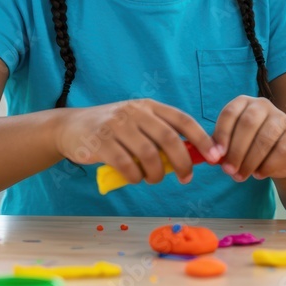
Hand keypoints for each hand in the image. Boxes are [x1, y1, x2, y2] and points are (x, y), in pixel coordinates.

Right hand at [54, 99, 220, 185]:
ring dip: (156, 173)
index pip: (183, 120)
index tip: (215, 156)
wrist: (70, 128)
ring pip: (148, 154)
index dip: (202, 139)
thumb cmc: (112, 130)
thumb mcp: (137, 123)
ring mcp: (116, 125)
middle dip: (183, 161)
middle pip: (169, 139)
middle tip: (186, 177)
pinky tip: (135, 178)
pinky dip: (135, 176)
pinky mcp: (100, 142)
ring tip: (153, 179)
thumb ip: (159, 135)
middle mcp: (135, 112)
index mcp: (149, 106)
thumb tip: (190, 157)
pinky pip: (126, 164)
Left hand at [213, 96, 285, 180]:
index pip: (230, 113)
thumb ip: (222, 147)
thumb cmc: (250, 145)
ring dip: (250, 161)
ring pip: (265, 138)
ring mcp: (281, 118)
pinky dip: (267, 166)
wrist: (282, 153)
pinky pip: (281, 150)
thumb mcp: (234, 142)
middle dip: (236, 150)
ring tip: (240, 176)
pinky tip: (259, 174)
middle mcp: (263, 105)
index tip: (217, 155)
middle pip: (248, 123)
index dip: (222, 134)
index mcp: (244, 103)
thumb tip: (212, 157)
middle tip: (228, 170)